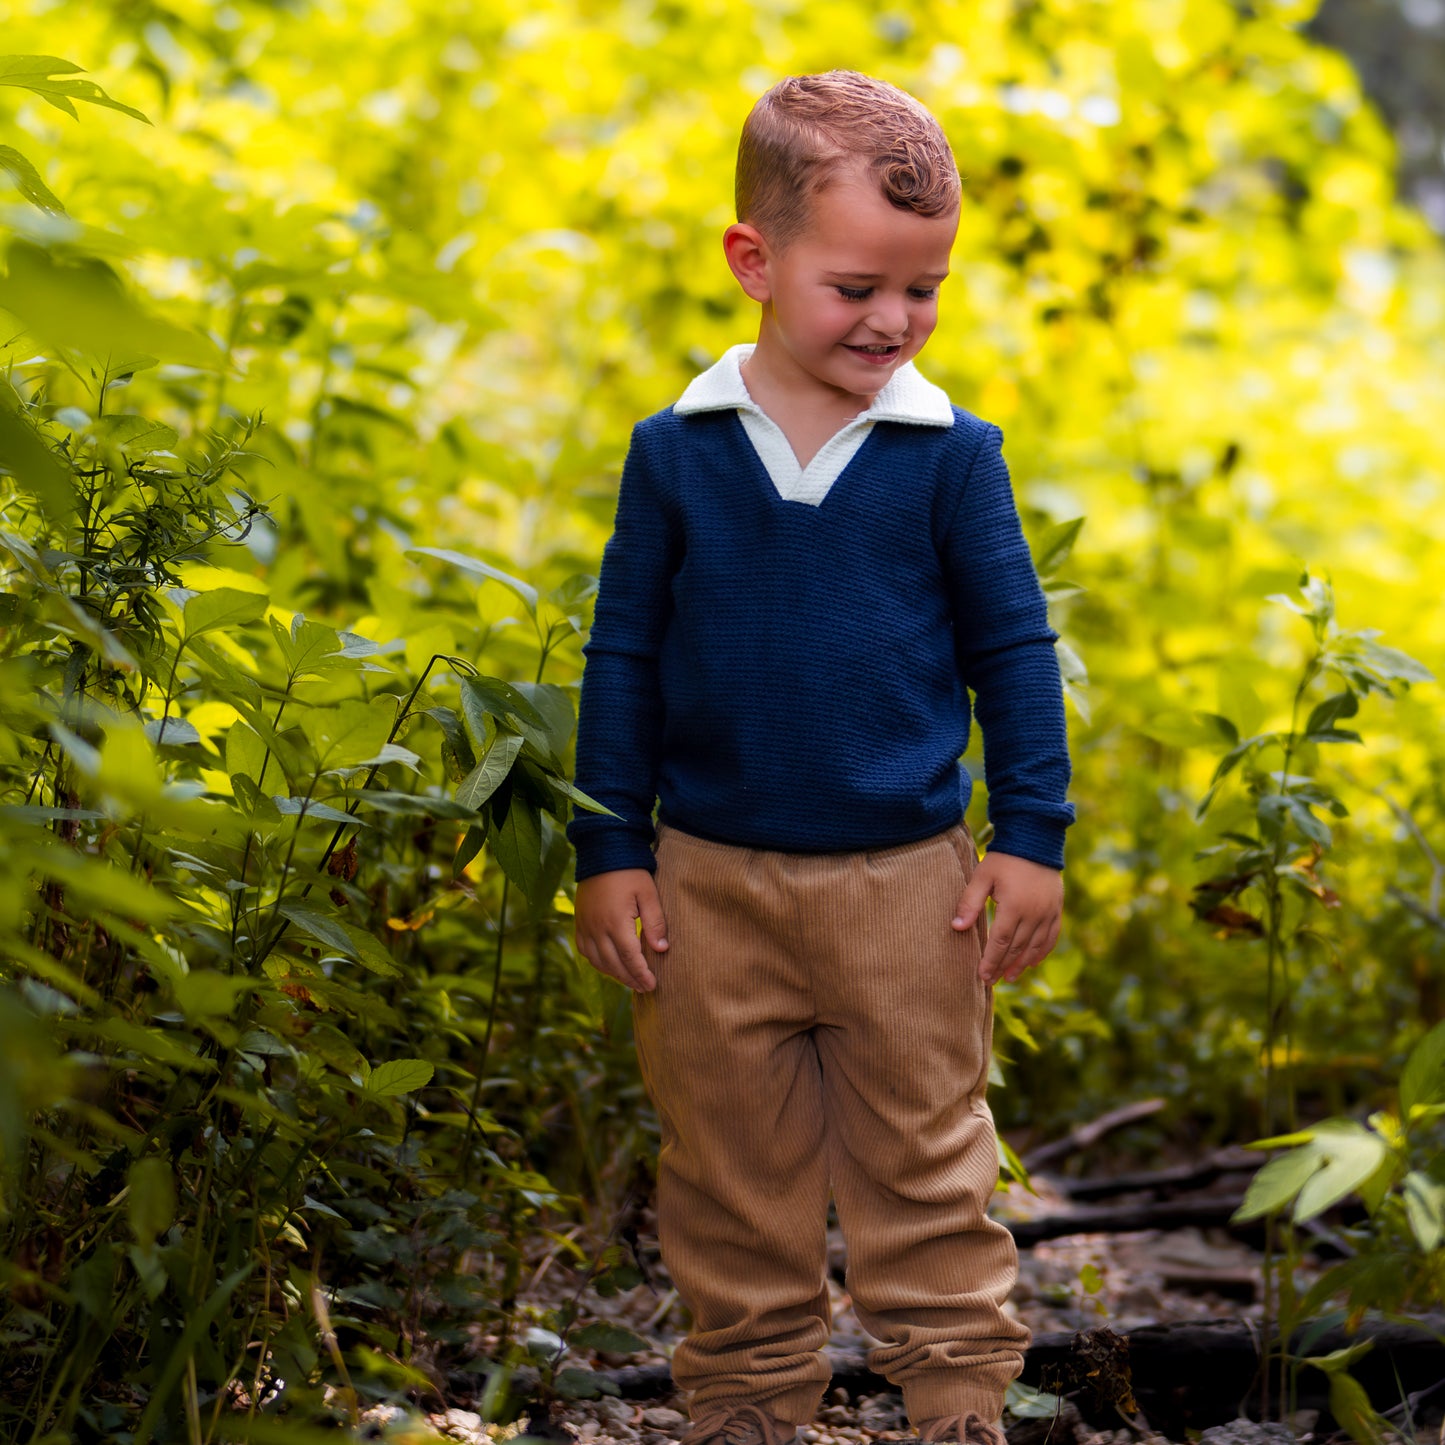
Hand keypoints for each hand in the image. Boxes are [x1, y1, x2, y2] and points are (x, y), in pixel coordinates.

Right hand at [573, 868, 668, 992]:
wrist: (602, 852)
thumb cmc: (630, 872)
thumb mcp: (649, 894)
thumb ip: (655, 922)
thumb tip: (662, 950)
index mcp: (615, 922)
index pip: (630, 958)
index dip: (641, 974)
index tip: (652, 985)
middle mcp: (596, 928)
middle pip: (613, 964)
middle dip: (630, 979)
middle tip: (644, 988)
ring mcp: (585, 926)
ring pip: (597, 961)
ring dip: (614, 974)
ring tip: (630, 980)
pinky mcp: (579, 922)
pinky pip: (585, 950)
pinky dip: (597, 962)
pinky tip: (609, 965)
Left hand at [952, 851, 1062, 985]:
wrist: (1035, 841)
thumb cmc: (1004, 859)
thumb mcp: (982, 877)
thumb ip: (969, 902)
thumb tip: (956, 927)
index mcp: (1014, 906)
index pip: (1000, 942)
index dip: (990, 961)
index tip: (982, 976)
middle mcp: (1034, 913)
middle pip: (1016, 948)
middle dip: (1002, 966)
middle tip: (991, 981)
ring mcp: (1048, 913)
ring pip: (1035, 947)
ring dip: (1021, 964)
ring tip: (1009, 977)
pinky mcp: (1057, 910)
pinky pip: (1051, 937)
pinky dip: (1041, 952)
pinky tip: (1032, 962)